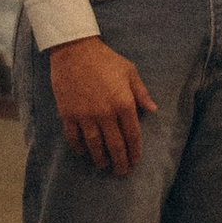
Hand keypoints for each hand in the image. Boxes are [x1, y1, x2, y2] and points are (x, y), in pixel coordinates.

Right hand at [49, 34, 156, 175]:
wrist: (75, 50)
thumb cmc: (106, 59)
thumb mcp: (130, 72)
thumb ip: (141, 93)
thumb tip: (153, 110)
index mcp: (124, 103)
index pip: (132, 135)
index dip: (134, 151)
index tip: (135, 161)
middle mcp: (106, 113)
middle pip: (115, 145)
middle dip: (120, 162)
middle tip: (122, 172)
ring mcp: (85, 115)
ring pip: (95, 146)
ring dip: (100, 159)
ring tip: (104, 165)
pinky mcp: (68, 114)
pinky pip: (74, 138)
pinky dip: (79, 149)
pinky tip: (84, 153)